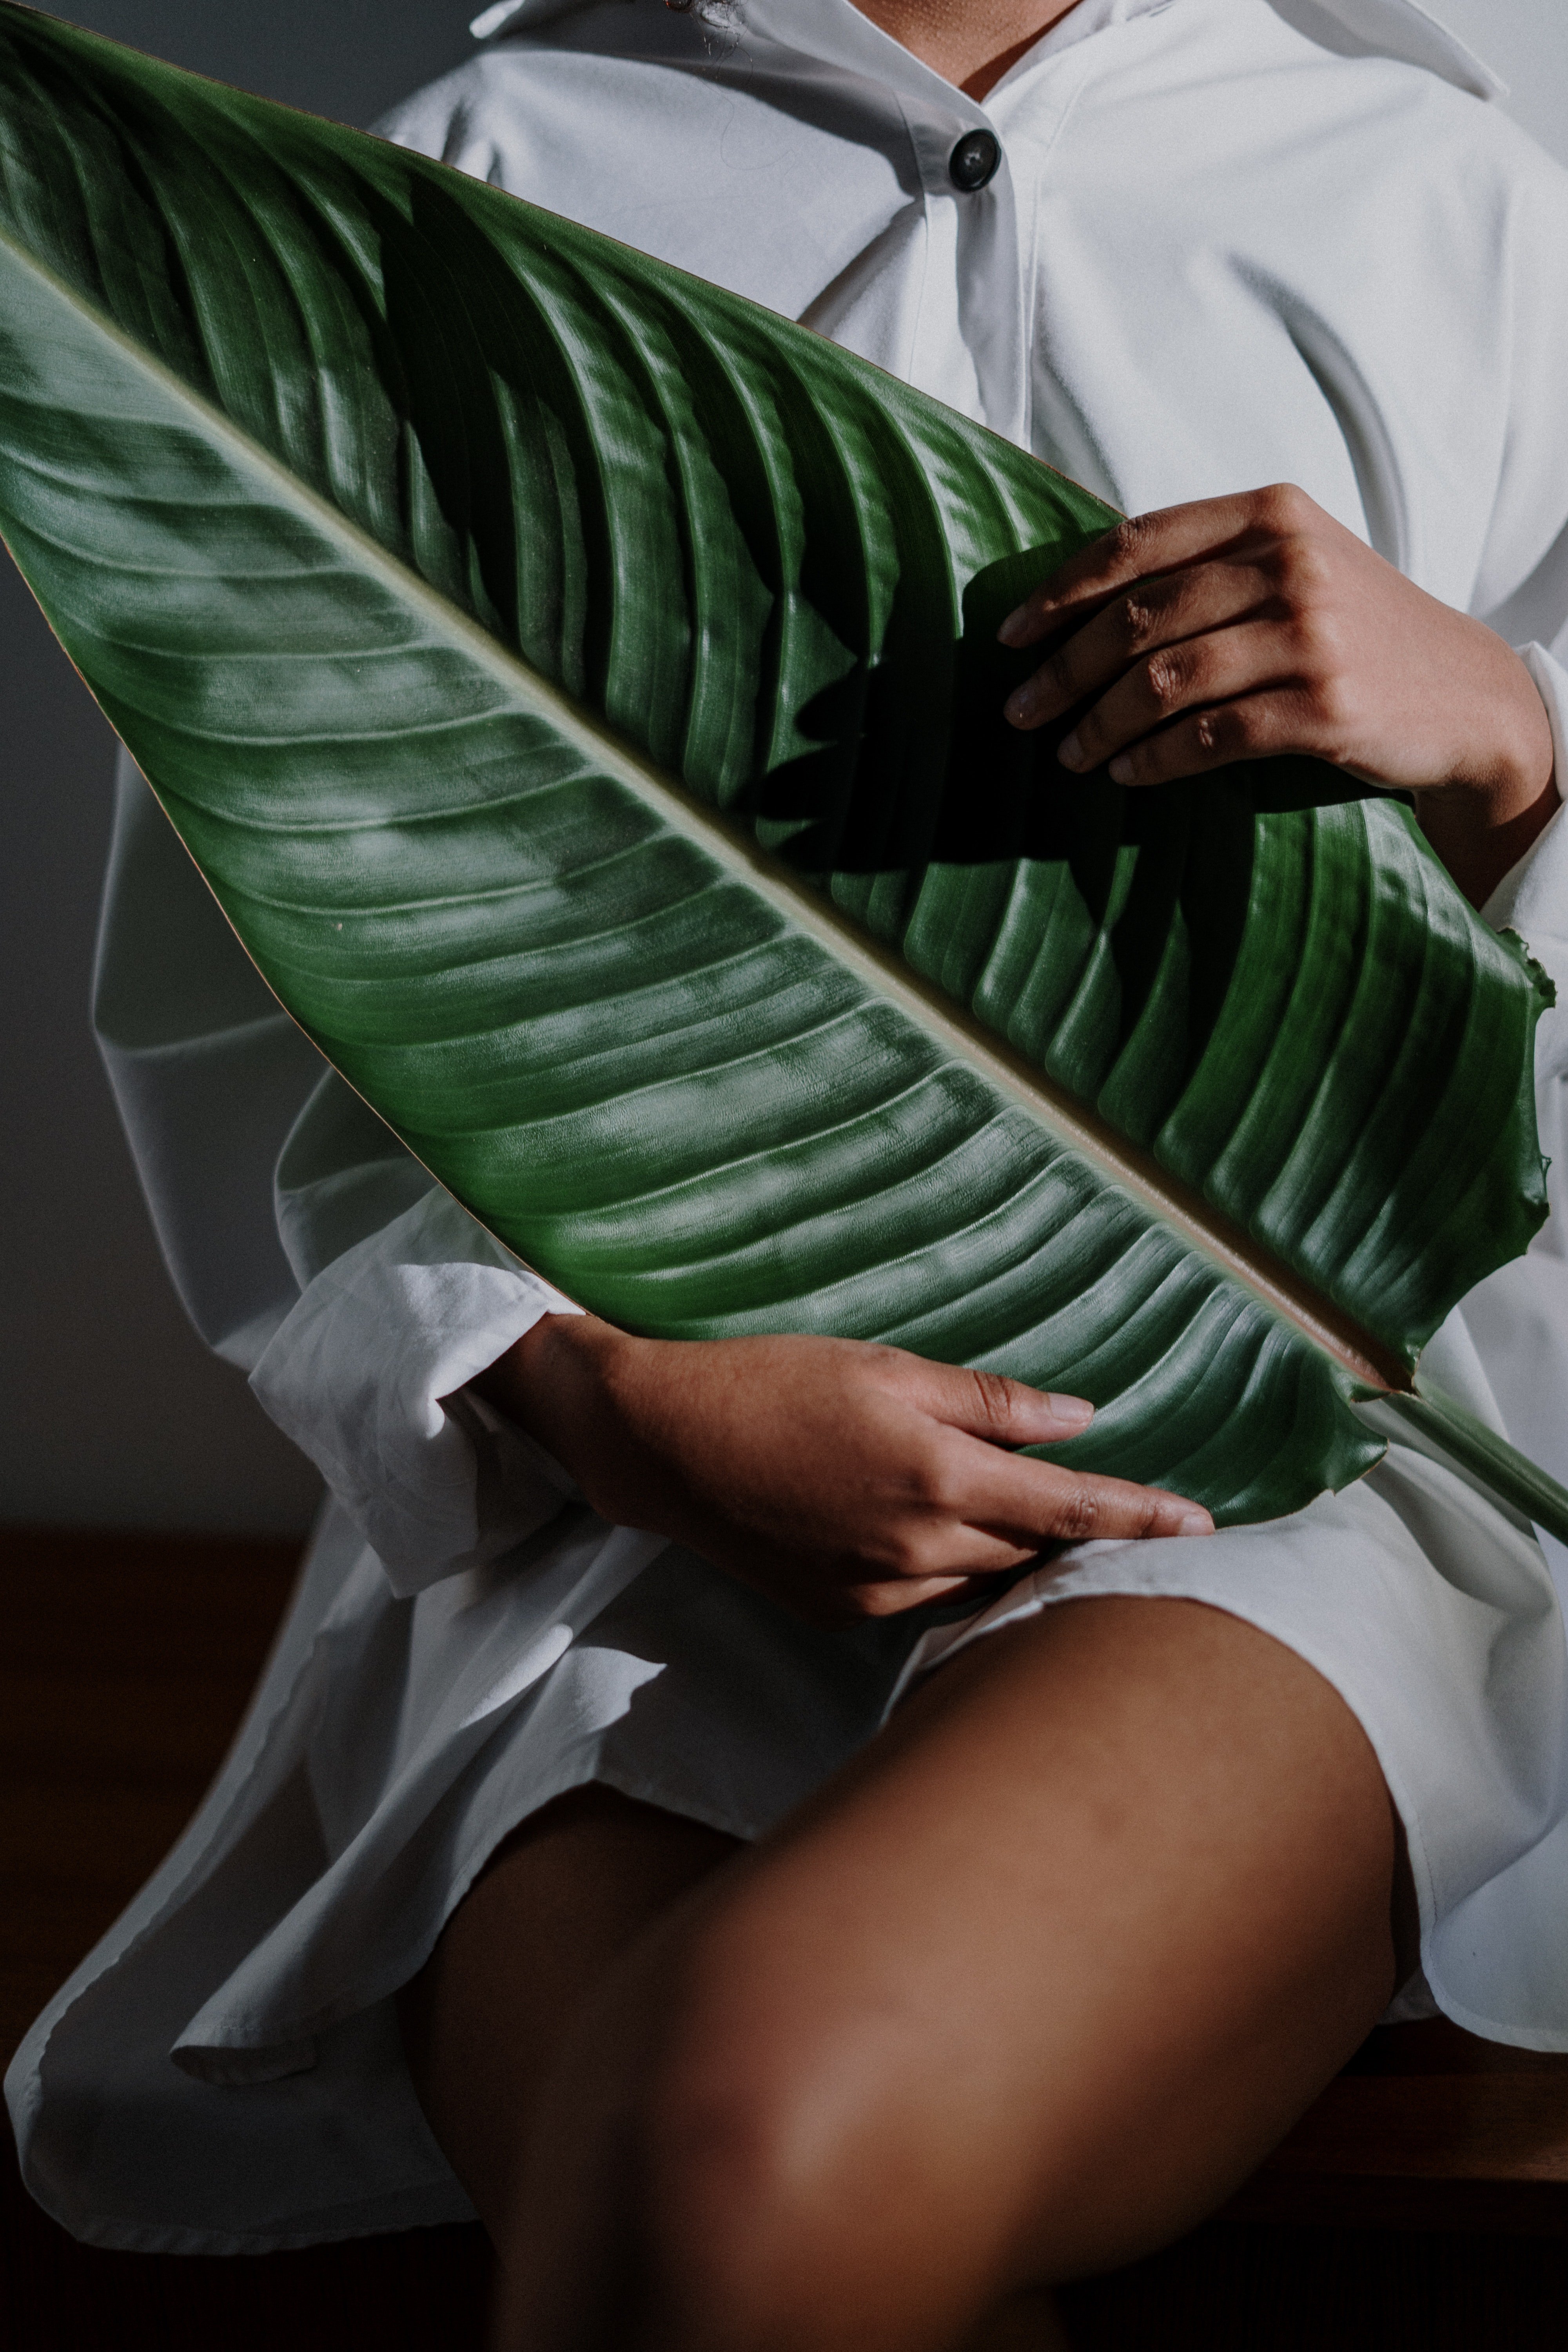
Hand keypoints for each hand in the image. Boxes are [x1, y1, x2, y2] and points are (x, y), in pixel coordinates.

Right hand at [477, 1317, 1212, 1624]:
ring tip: (1042, 1528)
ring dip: (1020, 1558)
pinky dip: (956, 1571)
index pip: (1070, 1510)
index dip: (1143, 1519)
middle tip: (1135, 1520)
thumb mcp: (887, 1369)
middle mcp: (917, 1550)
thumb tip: (1080, 1420)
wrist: (664, 1445)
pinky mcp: (841, 1613)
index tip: (1206, 1529)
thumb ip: (990, 1402)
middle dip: (1086, 1543)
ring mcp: (877, 1593)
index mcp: (938, 1478)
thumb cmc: (772, 1385)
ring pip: (983, 1582)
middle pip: (1035, 1557)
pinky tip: (949, 1539)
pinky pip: (928, 1599)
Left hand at [998, 483, 1557, 905]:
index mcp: (1269, 515)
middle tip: (1020, 712)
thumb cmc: (1357, 632)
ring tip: (1067, 754)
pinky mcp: (1323, 707)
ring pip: (1165, 680)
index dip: (1060, 592)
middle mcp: (1288, 564)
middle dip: (1063, 670)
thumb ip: (1210, 565)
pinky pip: (1210, 736)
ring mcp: (1310, 635)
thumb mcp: (1295, 566)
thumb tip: (1086, 604)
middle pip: (1138, 617)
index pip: (1135, 543)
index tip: (1009, 637)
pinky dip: (1154, 759)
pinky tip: (1124, 773)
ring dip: (1100, 723)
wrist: (1464, 694)